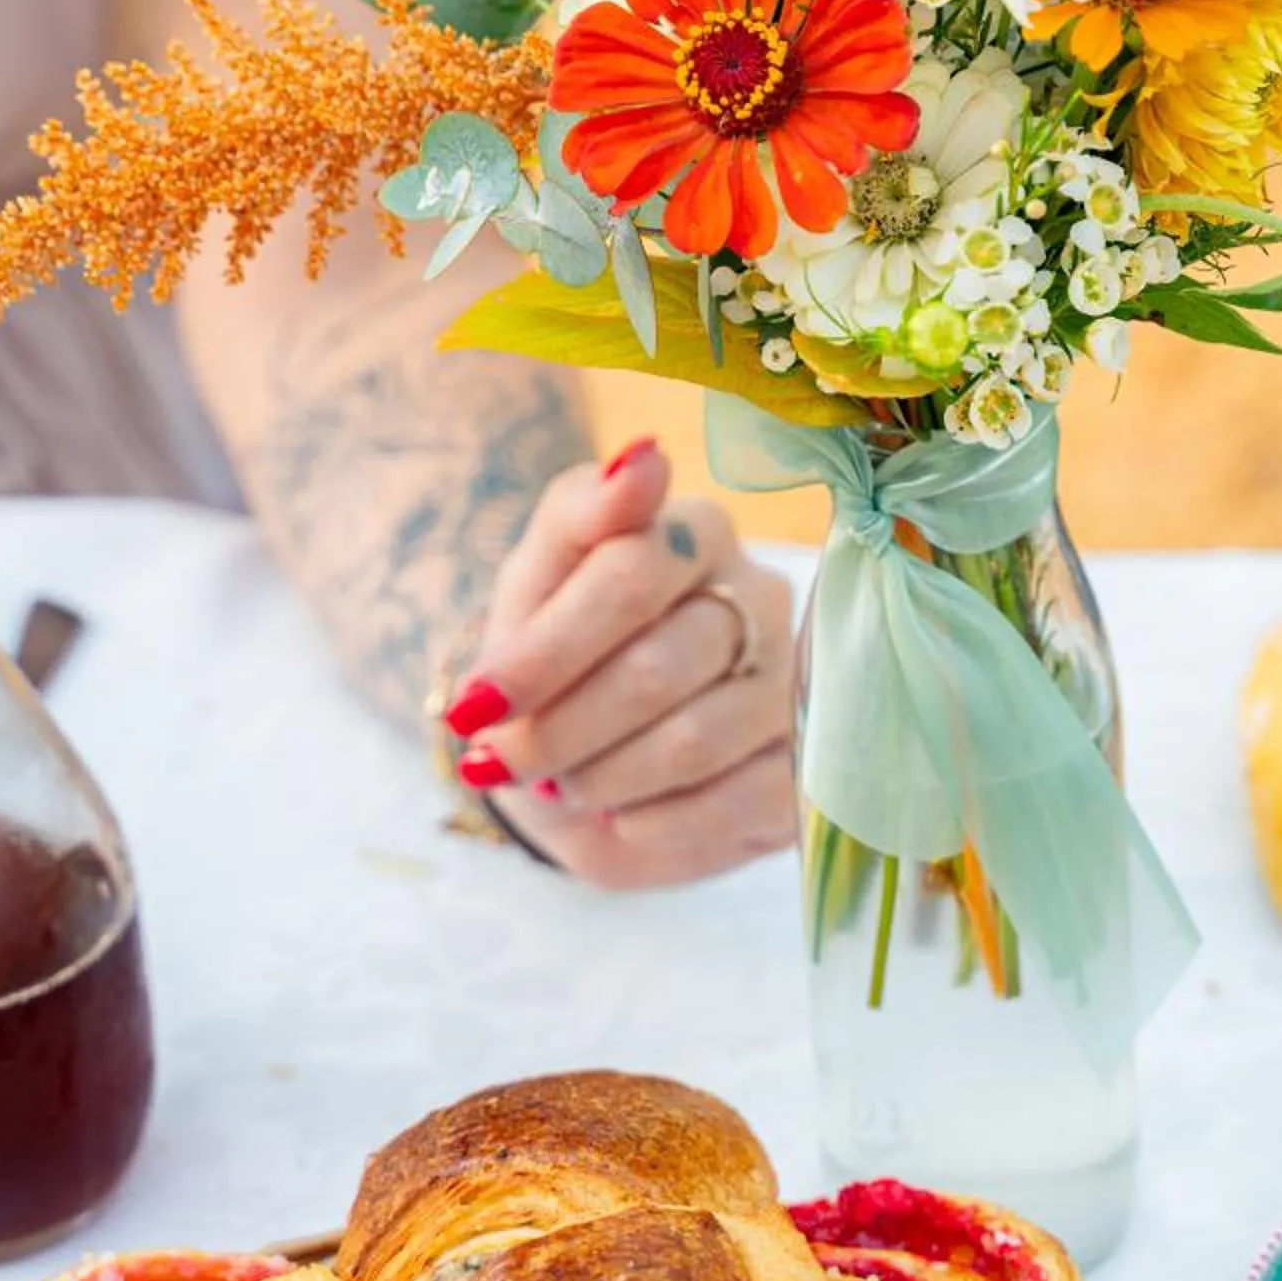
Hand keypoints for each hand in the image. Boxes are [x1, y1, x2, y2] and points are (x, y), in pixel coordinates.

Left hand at [441, 436, 796, 887]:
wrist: (595, 751)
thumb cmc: (563, 651)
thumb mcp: (539, 583)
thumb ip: (580, 517)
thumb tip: (643, 456)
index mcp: (694, 530)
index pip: (630, 574)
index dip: (544, 651)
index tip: (475, 705)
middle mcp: (759, 595)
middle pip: (655, 667)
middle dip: (558, 728)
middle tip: (500, 760)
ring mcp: (791, 682)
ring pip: (692, 741)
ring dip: (599, 779)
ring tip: (561, 785)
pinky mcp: (805, 765)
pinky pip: (728, 805)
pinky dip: (651, 823)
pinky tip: (620, 816)